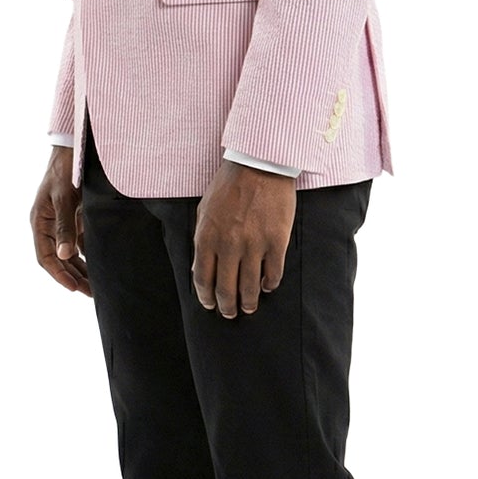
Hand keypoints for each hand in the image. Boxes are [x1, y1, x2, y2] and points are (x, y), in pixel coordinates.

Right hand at [30, 145, 90, 295]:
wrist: (75, 147)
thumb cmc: (66, 170)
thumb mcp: (64, 198)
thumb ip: (65, 227)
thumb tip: (64, 255)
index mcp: (40, 221)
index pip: (46, 257)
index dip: (59, 274)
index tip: (74, 288)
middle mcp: (49, 224)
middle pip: (59, 259)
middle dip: (74, 277)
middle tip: (91, 293)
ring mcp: (62, 221)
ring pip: (70, 253)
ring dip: (82, 269)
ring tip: (97, 286)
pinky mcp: (75, 217)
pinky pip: (80, 242)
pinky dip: (89, 254)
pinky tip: (101, 265)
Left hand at [192, 158, 296, 317]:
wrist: (259, 165)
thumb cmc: (229, 185)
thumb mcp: (204, 210)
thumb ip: (202, 239)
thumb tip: (200, 267)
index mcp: (207, 237)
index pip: (203, 279)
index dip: (206, 297)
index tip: (210, 304)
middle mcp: (229, 245)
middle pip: (226, 289)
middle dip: (227, 307)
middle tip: (230, 313)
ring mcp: (254, 245)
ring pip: (249, 287)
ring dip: (249, 302)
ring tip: (250, 307)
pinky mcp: (276, 242)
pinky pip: (273, 273)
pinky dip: (269, 284)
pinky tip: (267, 286)